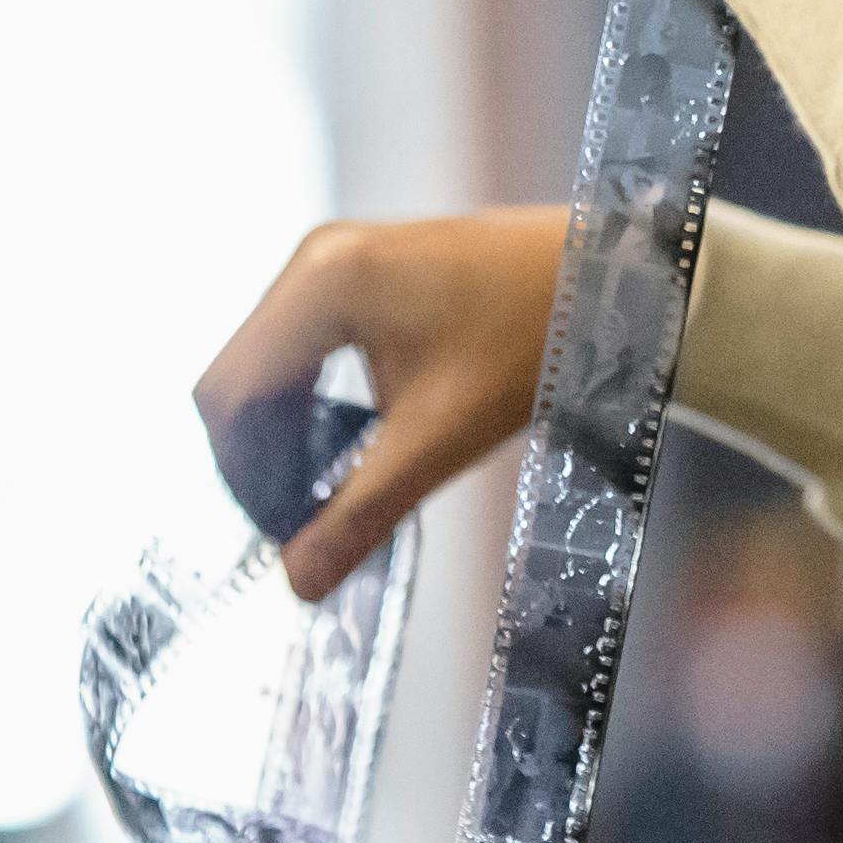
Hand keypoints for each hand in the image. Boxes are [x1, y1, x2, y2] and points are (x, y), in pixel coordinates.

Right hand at [192, 208, 566, 600]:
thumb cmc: (536, 339)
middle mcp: (316, 259)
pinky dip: (311, 400)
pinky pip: (303, 344)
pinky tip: (348, 445)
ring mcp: (339, 259)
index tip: (279, 532)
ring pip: (269, 364)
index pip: (229, 393)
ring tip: (326, 494)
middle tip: (302, 524)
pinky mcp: (363, 272)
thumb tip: (298, 584)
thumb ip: (362, 512)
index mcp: (322, 284)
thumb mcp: (442, 437)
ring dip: (284, 432)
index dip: (240, 474)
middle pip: (241, 378)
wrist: (613, 278)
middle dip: (258, 458)